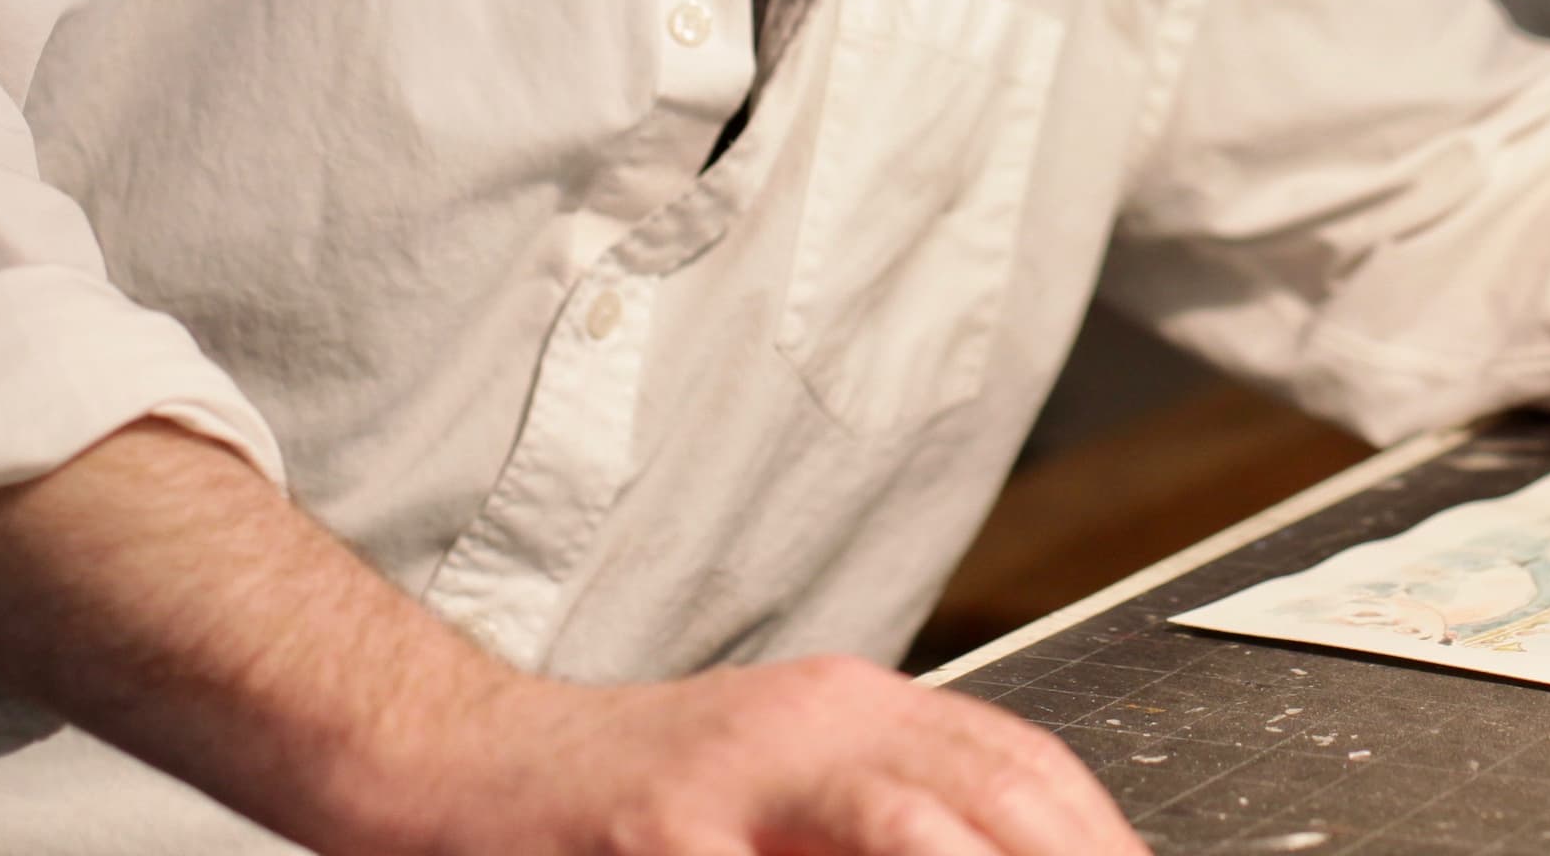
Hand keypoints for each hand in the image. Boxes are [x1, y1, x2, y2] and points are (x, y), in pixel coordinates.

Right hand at [416, 655, 1151, 855]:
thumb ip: (883, 819)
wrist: (454, 765)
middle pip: (985, 788)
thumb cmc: (623, 802)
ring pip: (903, 828)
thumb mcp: (775, 787)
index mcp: (851, 708)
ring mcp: (734, 776)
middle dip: (1069, 852)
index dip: (1095, 829)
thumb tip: (1006, 847)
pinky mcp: (656, 832)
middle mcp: (809, 723)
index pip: (1017, 760)